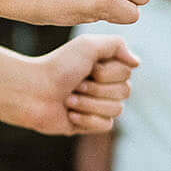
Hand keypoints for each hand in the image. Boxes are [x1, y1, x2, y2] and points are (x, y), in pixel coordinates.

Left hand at [19, 35, 136, 135]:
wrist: (33, 91)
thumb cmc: (58, 66)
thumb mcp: (88, 45)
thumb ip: (117, 45)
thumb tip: (138, 63)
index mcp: (107, 67)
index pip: (128, 73)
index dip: (108, 72)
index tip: (88, 68)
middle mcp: (106, 86)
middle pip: (126, 92)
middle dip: (97, 89)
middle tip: (76, 84)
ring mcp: (99, 106)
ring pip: (116, 110)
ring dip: (89, 103)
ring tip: (69, 99)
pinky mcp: (91, 124)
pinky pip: (106, 125)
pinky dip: (86, 119)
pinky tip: (70, 114)